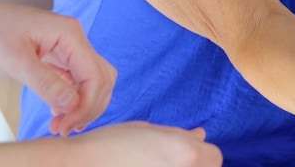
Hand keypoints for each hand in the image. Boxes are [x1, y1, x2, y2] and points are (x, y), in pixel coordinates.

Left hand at [0, 0, 115, 134]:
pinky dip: (74, 98)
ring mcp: (69, 48)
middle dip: (87, 107)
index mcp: (70, 34)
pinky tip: (59, 112)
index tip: (65, 126)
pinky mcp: (61, 57)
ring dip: (83, 104)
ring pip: (93, 80)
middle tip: (62, 128)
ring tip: (62, 124)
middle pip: (101, 79)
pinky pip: (78, 80)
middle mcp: (75, 40)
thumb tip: (72, 105)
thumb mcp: (15, 61)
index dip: (85, 105)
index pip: (94, 75)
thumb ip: (46, 83)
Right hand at [72, 123, 222, 166]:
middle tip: (166, 162)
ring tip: (152, 164)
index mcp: (186, 153)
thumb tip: (200, 135)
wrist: (79, 165)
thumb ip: (179, 135)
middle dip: (195, 166)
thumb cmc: (113, 144)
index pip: (215, 157)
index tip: (186, 154)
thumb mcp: (150, 131)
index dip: (202, 154)